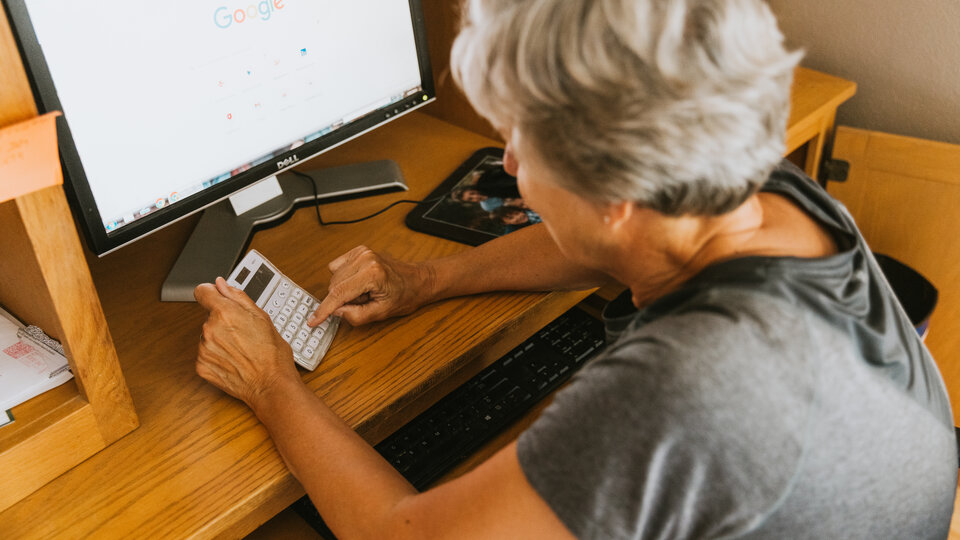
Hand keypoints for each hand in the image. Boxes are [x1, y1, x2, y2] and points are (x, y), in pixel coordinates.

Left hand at [195, 277, 299, 407]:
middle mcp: (209, 329)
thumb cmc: (272, 355)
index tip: (217, 298)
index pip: (202, 291)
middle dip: (223, 321)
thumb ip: (238, 297)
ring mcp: (203, 349)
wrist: (271, 385)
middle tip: (243, 333)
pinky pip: (205, 354)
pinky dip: (217, 356)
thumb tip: (221, 284)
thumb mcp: (262, 318)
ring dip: (219, 339)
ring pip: (207, 336)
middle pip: (209, 316)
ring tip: (241, 349)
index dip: (211, 293)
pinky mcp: (202, 366)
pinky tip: (234, 360)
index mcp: (224, 312)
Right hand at [308, 245, 434, 326]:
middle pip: (334, 286)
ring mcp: (361, 252)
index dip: (324, 310)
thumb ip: (356, 315)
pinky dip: (343, 279)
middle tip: (362, 302)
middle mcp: (365, 259)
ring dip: (344, 289)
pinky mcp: (359, 250)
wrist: (417, 280)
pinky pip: (338, 267)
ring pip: (334, 277)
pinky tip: (358, 283)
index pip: (339, 294)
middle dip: (342, 300)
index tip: (313, 320)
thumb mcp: (381, 313)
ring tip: (364, 292)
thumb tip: (336, 312)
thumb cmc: (404, 296)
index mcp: (371, 274)